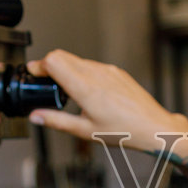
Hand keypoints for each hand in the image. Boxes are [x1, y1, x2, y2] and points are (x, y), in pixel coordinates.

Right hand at [27, 49, 187, 152]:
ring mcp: (108, 70)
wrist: (153, 127)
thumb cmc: (125, 131)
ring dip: (65, 69)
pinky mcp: (116, 72)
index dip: (39, 66)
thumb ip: (57, 121)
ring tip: (65, 91)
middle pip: (62, 56)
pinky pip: (92, 65)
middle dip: (48, 66)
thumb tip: (36, 116)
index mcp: (86, 88)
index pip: (54, 61)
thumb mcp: (85, 131)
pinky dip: (81, 72)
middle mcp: (96, 74)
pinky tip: (86, 91)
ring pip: (77, 59)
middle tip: (43, 81)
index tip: (33, 75)